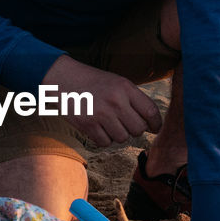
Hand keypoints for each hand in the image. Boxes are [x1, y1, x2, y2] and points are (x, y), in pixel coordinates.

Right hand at [43, 55, 161, 146]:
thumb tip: (150, 123)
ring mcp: (101, 114)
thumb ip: (134, 99)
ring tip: (109, 123)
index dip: (156, 124)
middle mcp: (115, 101)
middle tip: (126, 123)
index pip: (151, 111)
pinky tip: (99, 128)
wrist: (63, 78)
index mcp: (125, 88)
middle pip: (138, 129)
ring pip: (122, 138)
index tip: (154, 128)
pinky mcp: (87, 124)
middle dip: (134, 129)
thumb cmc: (94, 82)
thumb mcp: (117, 82)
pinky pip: (105, 142)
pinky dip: (104, 139)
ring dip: (118, 134)